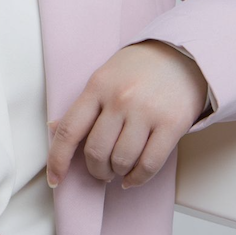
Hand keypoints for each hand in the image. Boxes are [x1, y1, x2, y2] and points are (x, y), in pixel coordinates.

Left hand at [46, 40, 208, 189]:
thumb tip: (54, 128)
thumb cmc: (138, 69)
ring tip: (120, 168)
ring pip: (122, 161)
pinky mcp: (171, 124)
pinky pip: (149, 164)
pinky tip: (133, 177)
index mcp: (98, 86)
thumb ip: (84, 105)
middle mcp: (120, 99)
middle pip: (96, 152)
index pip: (69, 129)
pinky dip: (138, 178)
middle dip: (96, 170)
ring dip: (117, 173)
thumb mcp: (104, 77)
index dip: (58, 159)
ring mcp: (146, 111)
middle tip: (101, 170)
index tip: (54, 179)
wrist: (181, 55)